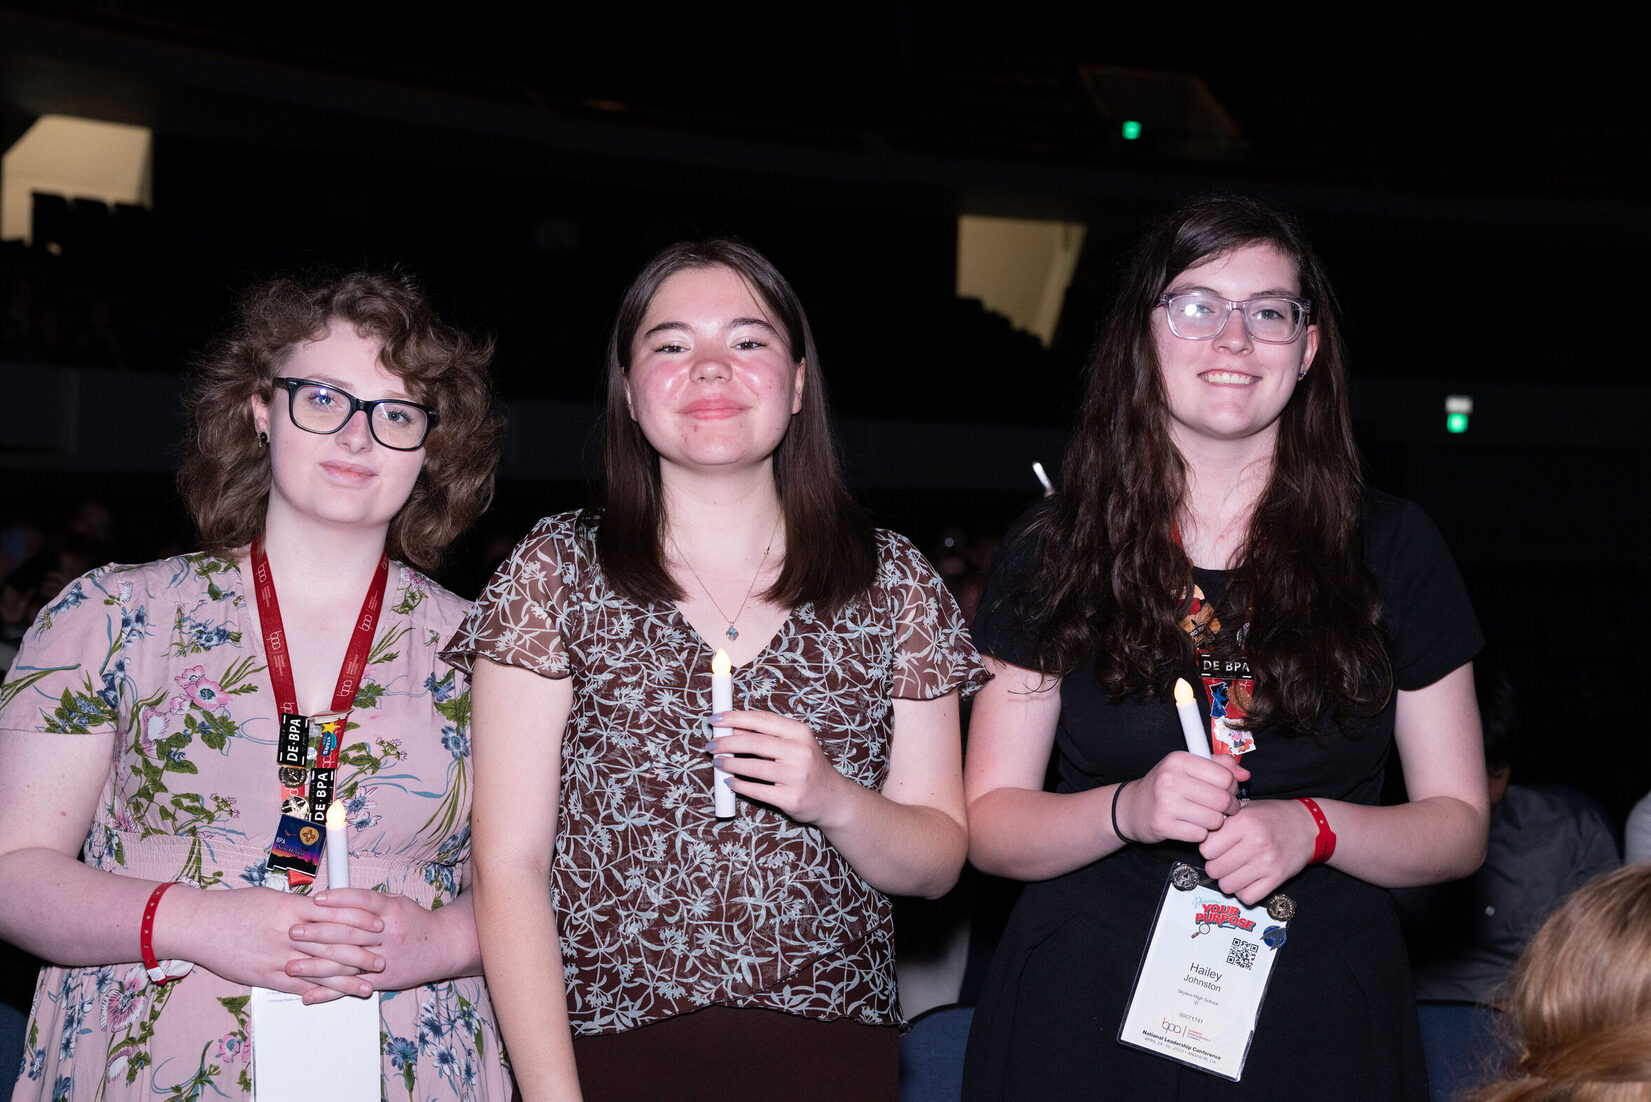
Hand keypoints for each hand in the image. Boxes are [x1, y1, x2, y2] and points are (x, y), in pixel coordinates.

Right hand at [179, 885, 372, 1001]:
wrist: (200, 926)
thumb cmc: (234, 907)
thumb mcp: (272, 897)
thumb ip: (300, 906)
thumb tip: (324, 906)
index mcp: (292, 909)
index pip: (335, 915)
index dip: (360, 921)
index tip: (378, 924)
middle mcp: (288, 933)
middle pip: (333, 944)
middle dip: (362, 952)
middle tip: (384, 957)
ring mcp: (277, 957)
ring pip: (320, 969)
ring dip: (347, 978)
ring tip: (370, 983)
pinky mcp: (265, 976)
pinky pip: (298, 986)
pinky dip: (320, 992)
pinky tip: (336, 996)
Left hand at [296, 889, 457, 997]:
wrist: (444, 947)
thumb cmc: (416, 922)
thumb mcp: (397, 903)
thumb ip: (369, 902)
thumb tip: (336, 897)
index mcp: (392, 911)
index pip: (363, 902)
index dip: (339, 900)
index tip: (316, 900)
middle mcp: (389, 934)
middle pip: (350, 933)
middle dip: (318, 933)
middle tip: (294, 931)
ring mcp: (386, 959)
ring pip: (347, 963)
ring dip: (316, 967)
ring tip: (292, 966)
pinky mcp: (383, 980)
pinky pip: (353, 987)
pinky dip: (329, 992)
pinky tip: (309, 994)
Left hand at [706, 709, 854, 827]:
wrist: (832, 798)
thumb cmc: (807, 767)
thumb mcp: (794, 744)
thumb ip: (766, 734)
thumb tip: (732, 727)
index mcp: (800, 733)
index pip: (761, 720)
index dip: (734, 718)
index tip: (714, 719)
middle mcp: (801, 752)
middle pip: (754, 743)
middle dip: (726, 743)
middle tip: (711, 745)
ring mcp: (797, 777)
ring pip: (753, 767)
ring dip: (730, 764)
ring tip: (719, 762)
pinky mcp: (791, 799)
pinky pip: (757, 791)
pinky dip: (739, 785)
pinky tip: (730, 781)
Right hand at [1116, 751, 1246, 845]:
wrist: (1132, 807)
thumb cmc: (1166, 786)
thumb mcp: (1188, 767)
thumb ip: (1219, 766)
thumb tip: (1245, 775)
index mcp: (1179, 760)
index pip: (1225, 777)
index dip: (1232, 787)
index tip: (1225, 791)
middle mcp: (1170, 778)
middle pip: (1222, 800)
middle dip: (1228, 808)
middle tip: (1222, 809)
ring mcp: (1165, 802)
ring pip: (1214, 820)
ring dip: (1214, 822)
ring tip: (1204, 817)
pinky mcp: (1163, 825)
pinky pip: (1200, 835)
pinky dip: (1200, 834)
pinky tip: (1191, 826)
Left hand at [1199, 798, 1318, 905]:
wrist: (1308, 827)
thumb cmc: (1272, 816)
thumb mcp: (1247, 808)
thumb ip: (1223, 820)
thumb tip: (1199, 834)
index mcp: (1244, 822)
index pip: (1206, 848)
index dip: (1207, 848)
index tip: (1215, 846)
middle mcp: (1255, 843)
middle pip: (1214, 869)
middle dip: (1215, 866)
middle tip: (1224, 859)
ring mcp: (1267, 863)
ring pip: (1227, 886)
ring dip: (1228, 880)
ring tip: (1235, 870)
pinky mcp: (1277, 879)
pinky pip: (1247, 897)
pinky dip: (1244, 892)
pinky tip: (1248, 880)